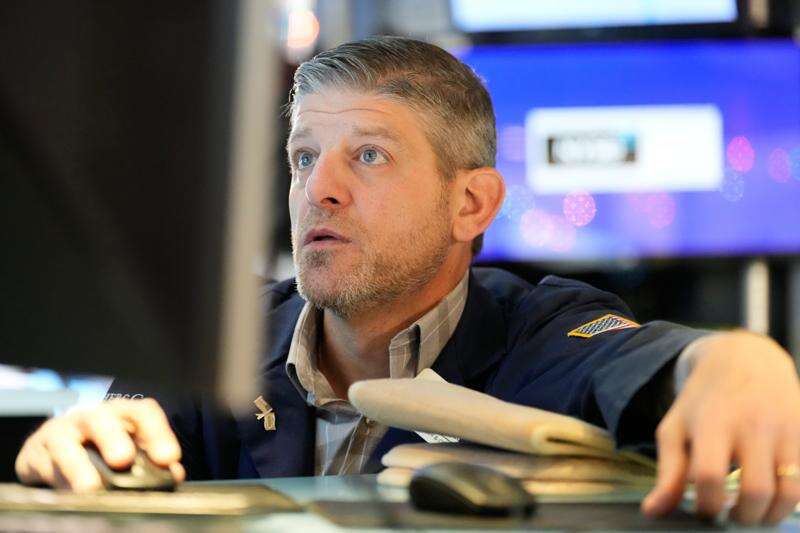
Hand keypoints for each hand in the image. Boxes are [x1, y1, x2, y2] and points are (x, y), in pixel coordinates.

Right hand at [15, 398, 184, 491]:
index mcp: (121, 414)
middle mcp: (91, 417)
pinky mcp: (36, 452)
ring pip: (65, 441)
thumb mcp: (129, 451)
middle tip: (123, 459)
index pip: (143, 412)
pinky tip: (70, 496)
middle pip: (101, 419)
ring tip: (91, 488)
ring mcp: (61, 432)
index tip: (168, 458)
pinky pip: (45, 465)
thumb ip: (152, 462)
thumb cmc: (101, 450)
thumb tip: (173, 474)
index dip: (157, 432)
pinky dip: (58, 481)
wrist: (54, 449)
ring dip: (78, 466)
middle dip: (113, 438)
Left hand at [642, 331, 799, 524]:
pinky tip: (772, 496)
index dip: (707, 505)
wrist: (746, 358)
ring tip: (753, 513)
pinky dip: (791, 500)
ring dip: (770, 516)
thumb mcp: (676, 427)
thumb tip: (652, 512)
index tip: (705, 510)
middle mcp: (752, 425)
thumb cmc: (704, 400)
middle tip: (731, 515)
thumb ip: (667, 471)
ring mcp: (785, 429)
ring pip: (788, 494)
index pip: (709, 476)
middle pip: (754, 491)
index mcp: (713, 422)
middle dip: (742, 517)